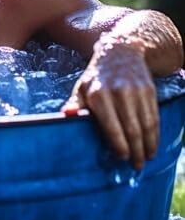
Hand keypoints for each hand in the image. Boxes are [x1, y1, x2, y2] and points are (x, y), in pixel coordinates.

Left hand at [62, 39, 157, 169]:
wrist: (119, 53)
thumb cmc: (96, 77)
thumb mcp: (81, 88)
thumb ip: (75, 105)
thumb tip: (65, 117)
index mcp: (98, 94)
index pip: (111, 126)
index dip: (118, 144)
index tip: (121, 158)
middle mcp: (118, 92)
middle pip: (131, 129)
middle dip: (135, 151)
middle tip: (135, 166)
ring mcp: (135, 91)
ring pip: (145, 125)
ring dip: (147, 145)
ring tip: (145, 159)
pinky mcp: (149, 90)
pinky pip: (154, 117)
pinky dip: (155, 134)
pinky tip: (151, 144)